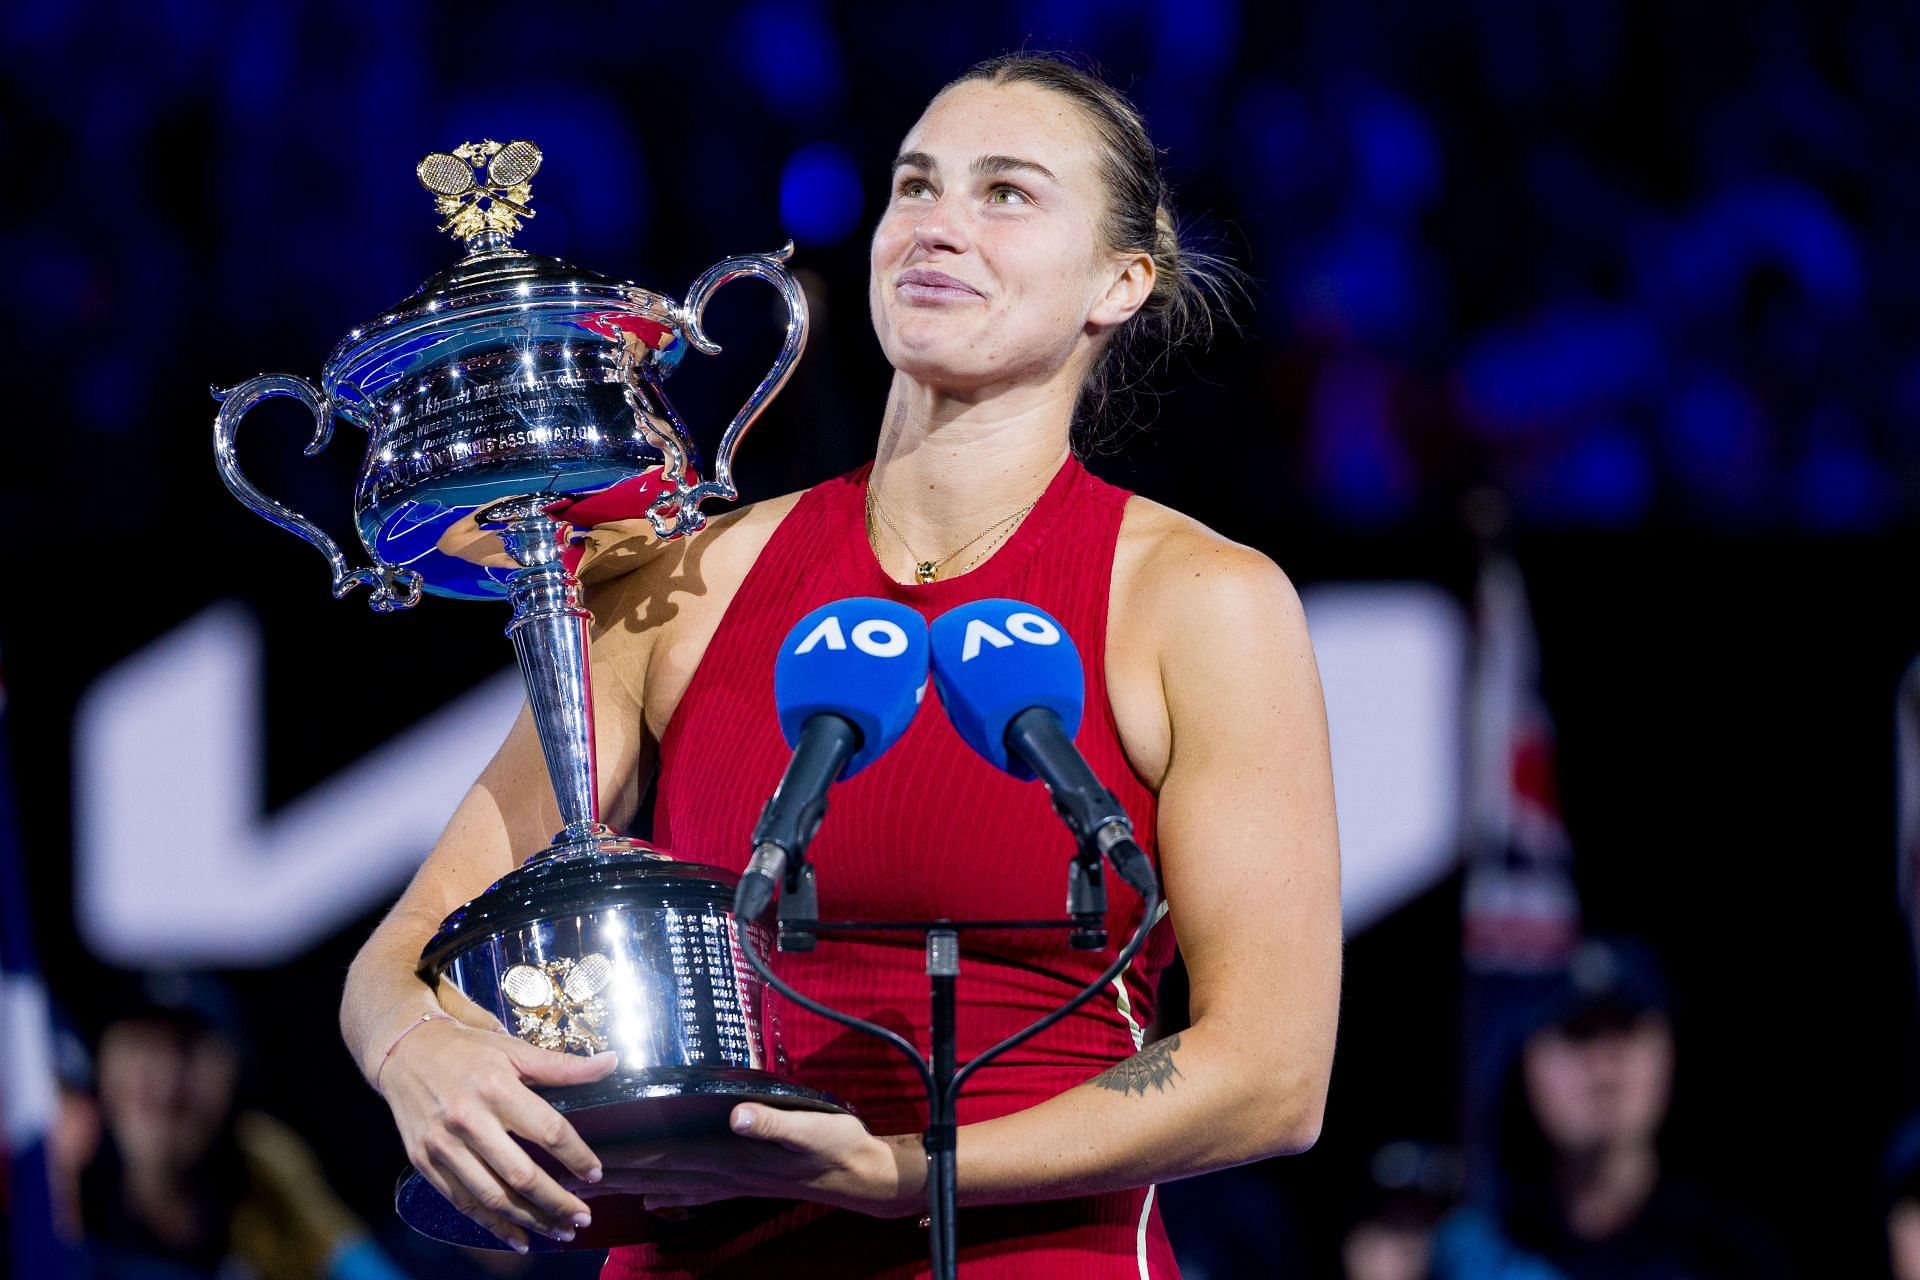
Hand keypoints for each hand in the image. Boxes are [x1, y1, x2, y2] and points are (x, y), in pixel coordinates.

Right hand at [377, 1017, 617, 1251]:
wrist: (403, 1051)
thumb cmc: (467, 1049)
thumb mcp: (514, 1048)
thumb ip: (563, 1066)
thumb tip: (612, 1063)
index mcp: (497, 1088)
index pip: (548, 1130)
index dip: (576, 1155)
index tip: (595, 1174)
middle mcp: (469, 1120)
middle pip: (521, 1173)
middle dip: (557, 1201)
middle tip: (583, 1217)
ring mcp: (444, 1145)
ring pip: (493, 1196)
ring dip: (531, 1220)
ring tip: (560, 1232)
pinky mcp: (425, 1163)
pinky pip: (464, 1203)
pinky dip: (493, 1227)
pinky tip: (519, 1239)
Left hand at [595, 1105, 926, 1219]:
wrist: (859, 1174)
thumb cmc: (835, 1146)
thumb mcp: (809, 1128)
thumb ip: (772, 1121)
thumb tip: (737, 1115)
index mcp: (729, 1156)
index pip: (662, 1155)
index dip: (623, 1154)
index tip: (584, 1153)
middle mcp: (721, 1172)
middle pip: (652, 1173)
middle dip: (608, 1173)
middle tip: (564, 1173)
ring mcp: (729, 1181)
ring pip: (665, 1183)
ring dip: (627, 1185)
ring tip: (590, 1188)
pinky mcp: (740, 1183)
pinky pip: (692, 1192)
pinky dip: (665, 1196)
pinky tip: (650, 1200)